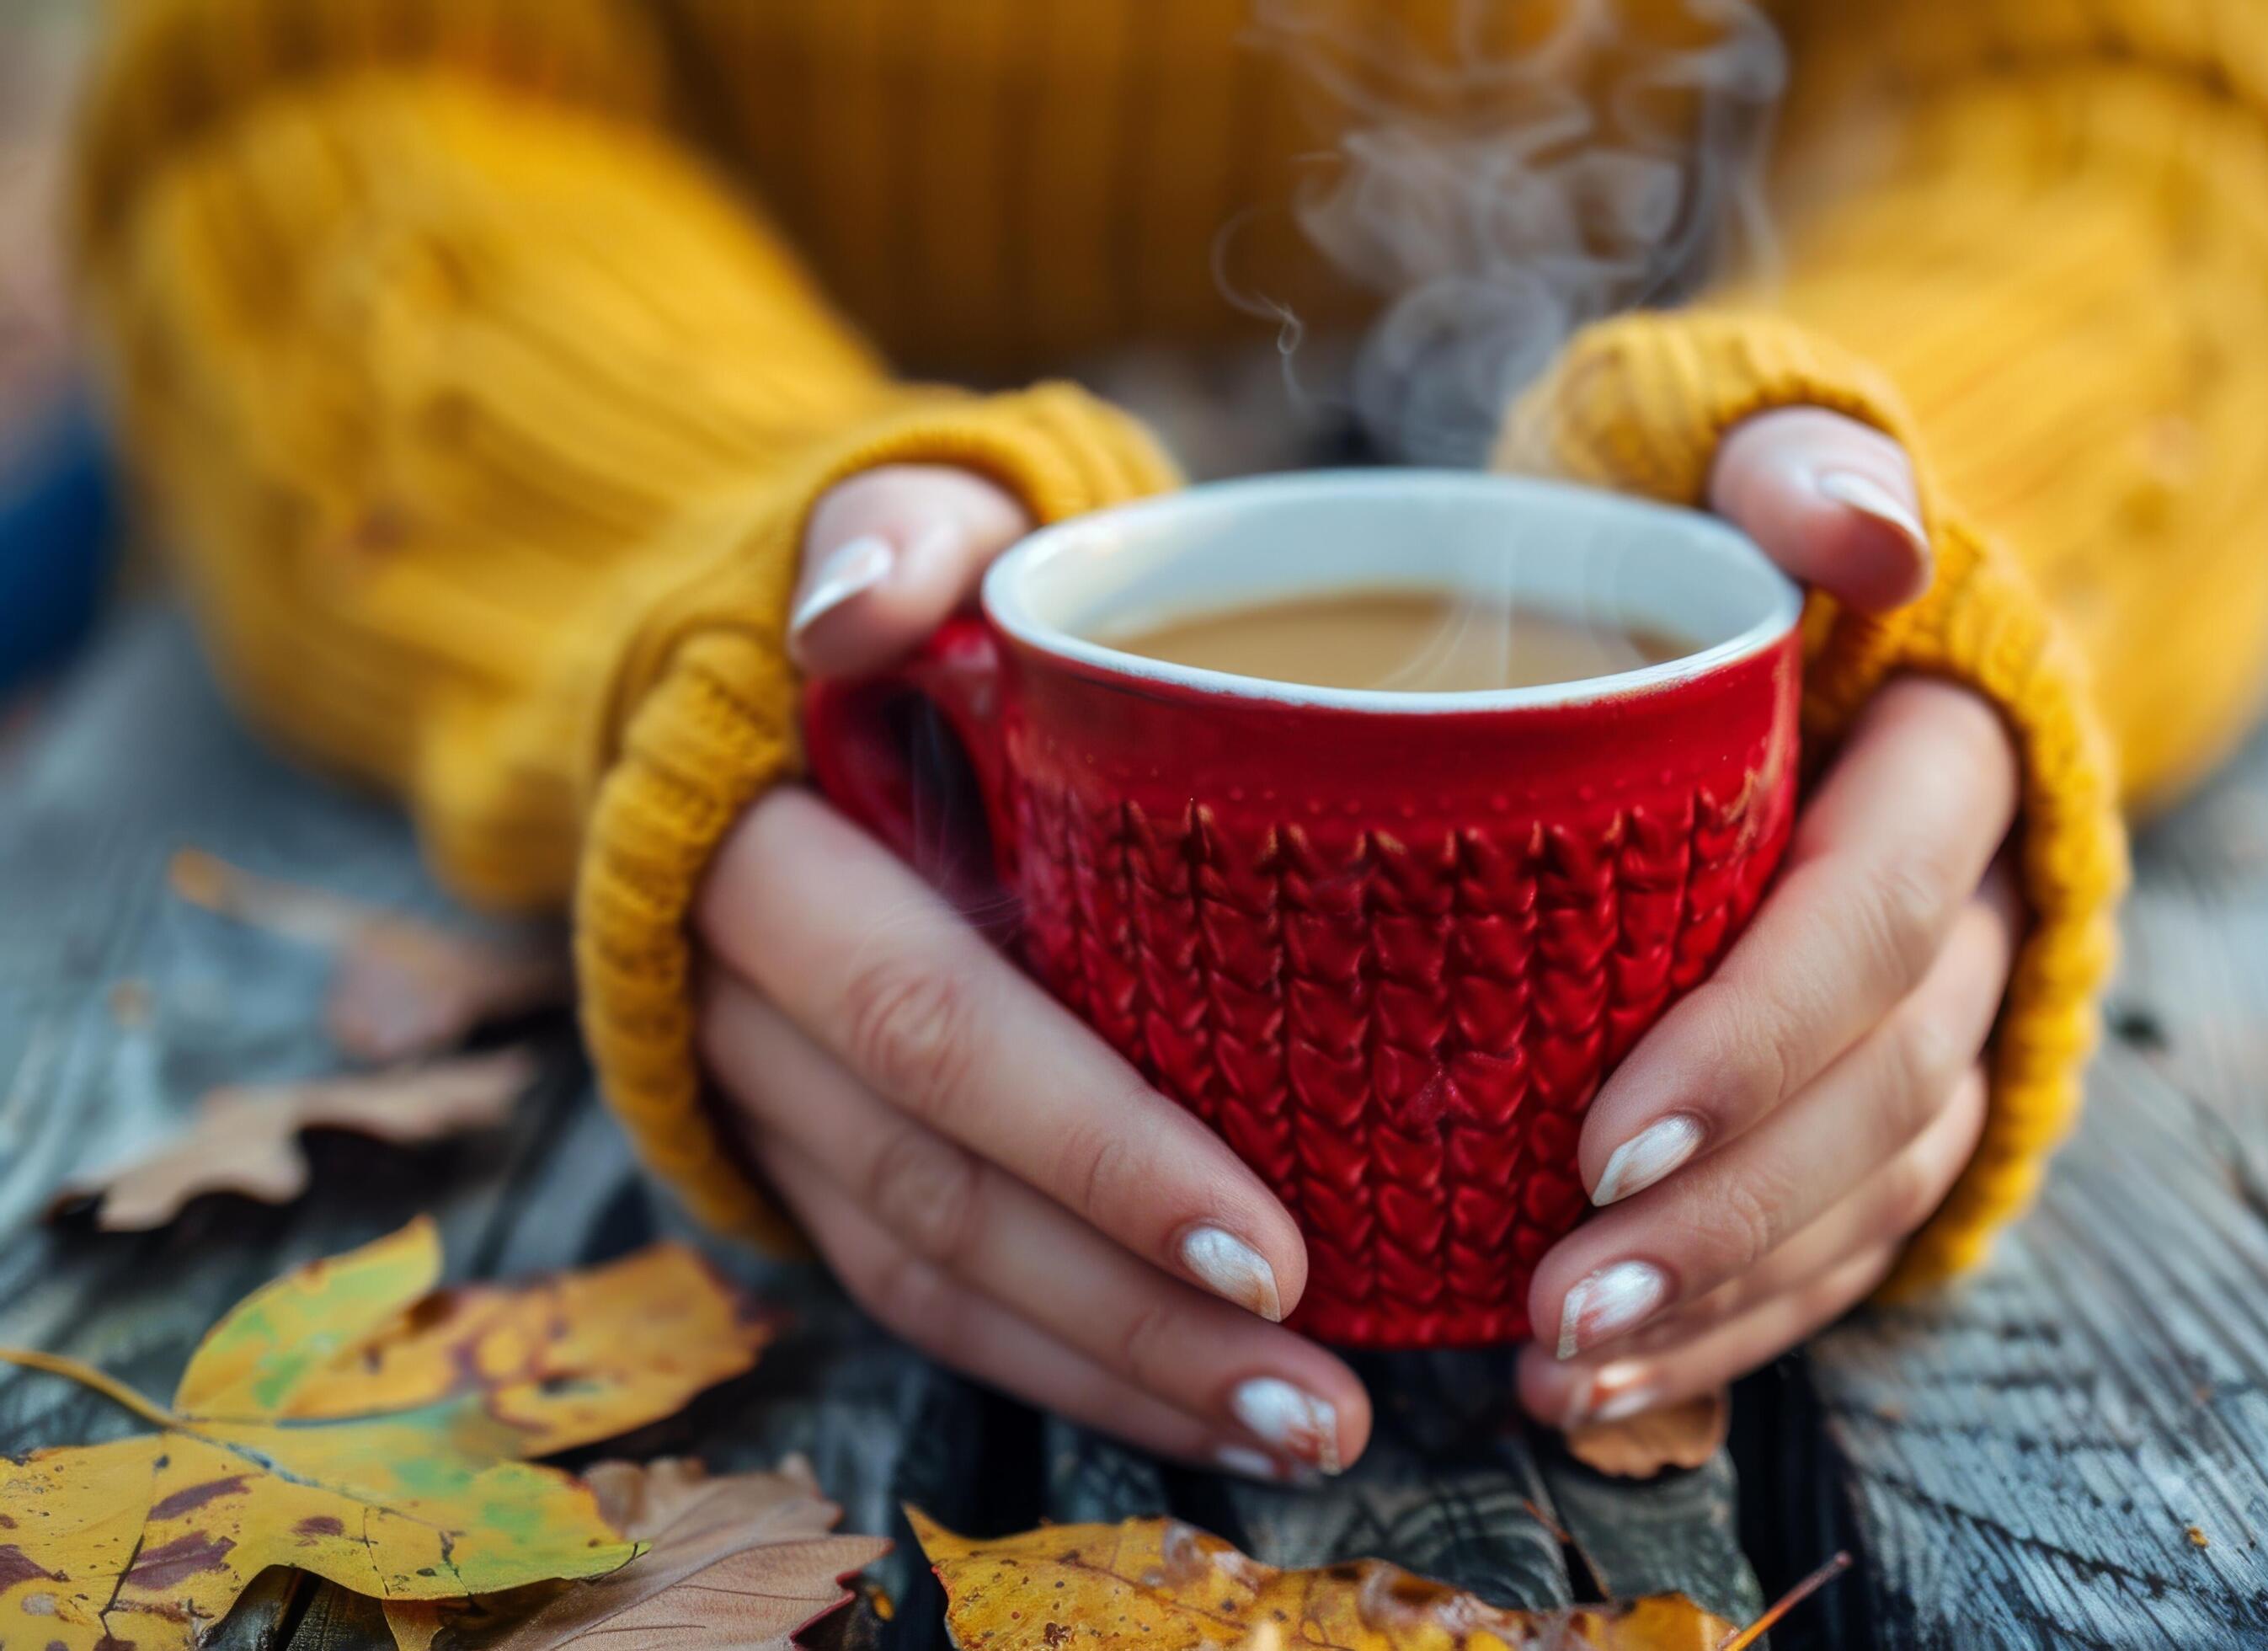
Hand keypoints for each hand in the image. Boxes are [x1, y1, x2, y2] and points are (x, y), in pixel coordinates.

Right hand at [695, 466, 1370, 1480]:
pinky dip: (1062, 1361)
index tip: (1271, 1247)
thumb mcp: (915, 510)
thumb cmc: (916, 592)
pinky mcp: (805, 1155)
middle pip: (944, 1191)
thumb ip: (903, 525)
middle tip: (1325, 1392)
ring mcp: (768, 1098)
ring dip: (1117, 1370)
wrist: (766, 668)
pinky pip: (922, 1290)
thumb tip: (859, 610)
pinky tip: (1202, 1409)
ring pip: (934, 1273)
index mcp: (764, 854)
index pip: (940, 1027)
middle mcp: (749, 1005)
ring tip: (1305, 1431)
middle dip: (1134, 1309)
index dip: (1096, 1149)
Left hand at [1518, 407, 2023, 1429]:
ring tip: (1563, 1371)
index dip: (1757, 1038)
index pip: (1878, 911)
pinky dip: (1743, 1317)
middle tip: (1559, 1299)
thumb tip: (1868, 530)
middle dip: (1730, 1212)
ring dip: (1729, 1298)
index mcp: (1954, 755)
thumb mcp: (1726, 452)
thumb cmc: (1693, 537)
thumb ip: (1792, 460)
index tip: (1597, 1140)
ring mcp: (1957, 1019)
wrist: (1753, 612)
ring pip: (1878, 1188)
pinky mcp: (1902, 1100)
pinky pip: (1856, 1238)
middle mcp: (1983, 904)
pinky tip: (1609, 1382)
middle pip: (1885, 1083)